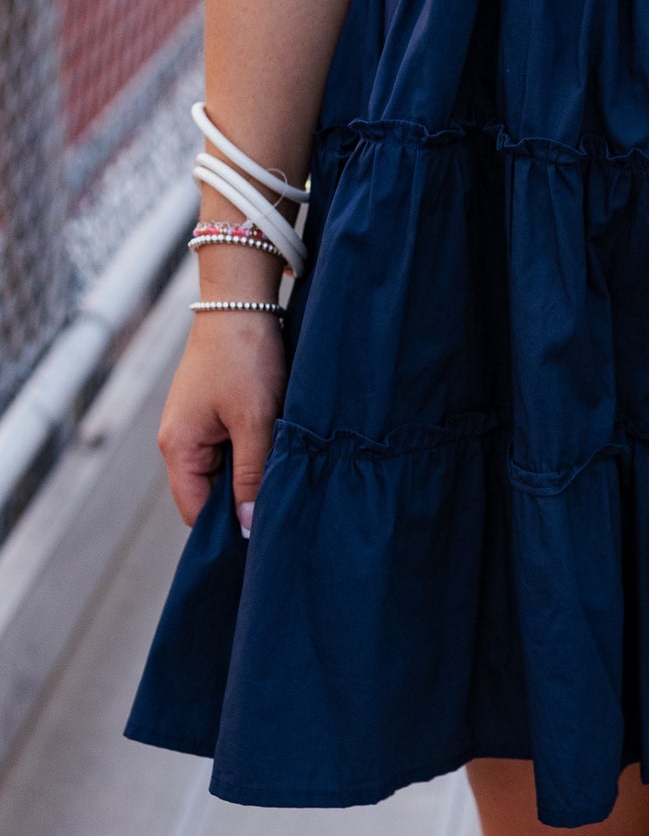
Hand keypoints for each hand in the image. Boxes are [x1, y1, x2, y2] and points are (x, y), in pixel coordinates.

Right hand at [157, 314, 287, 527]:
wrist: (241, 301)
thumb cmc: (245, 358)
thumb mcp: (255, 421)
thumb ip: (251, 475)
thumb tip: (248, 526)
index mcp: (178, 448)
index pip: (195, 512)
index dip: (227, 528)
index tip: (265, 534)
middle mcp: (178, 440)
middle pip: (208, 492)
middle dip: (242, 498)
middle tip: (282, 501)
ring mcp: (193, 424)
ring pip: (223, 469)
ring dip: (250, 471)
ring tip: (283, 467)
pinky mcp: (211, 410)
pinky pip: (229, 445)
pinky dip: (251, 448)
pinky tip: (276, 443)